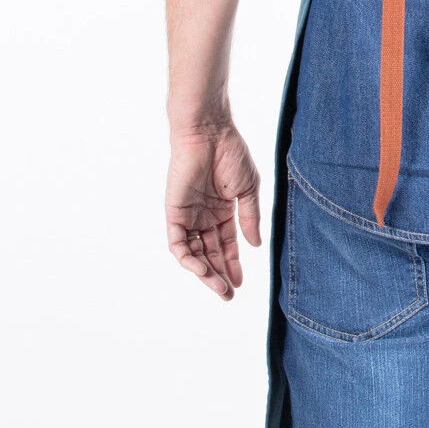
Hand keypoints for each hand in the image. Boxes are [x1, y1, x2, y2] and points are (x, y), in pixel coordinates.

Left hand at [165, 123, 261, 300]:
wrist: (210, 133)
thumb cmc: (230, 154)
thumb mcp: (248, 190)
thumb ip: (250, 218)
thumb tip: (254, 246)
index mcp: (222, 210)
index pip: (225, 244)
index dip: (232, 263)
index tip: (240, 282)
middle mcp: (204, 215)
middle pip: (210, 253)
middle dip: (219, 274)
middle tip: (228, 295)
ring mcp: (188, 214)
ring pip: (194, 252)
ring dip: (205, 272)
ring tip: (220, 288)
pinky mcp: (174, 212)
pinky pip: (178, 242)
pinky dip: (188, 258)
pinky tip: (201, 270)